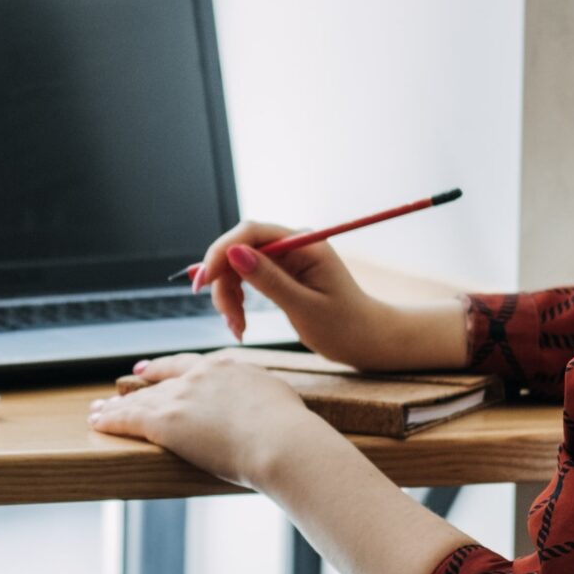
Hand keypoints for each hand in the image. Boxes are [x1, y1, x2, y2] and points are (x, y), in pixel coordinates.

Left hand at [87, 350, 337, 488]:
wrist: (281, 440)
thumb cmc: (291, 430)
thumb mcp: (278, 401)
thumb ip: (262, 401)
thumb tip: (269, 411)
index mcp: (228, 369)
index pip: (191, 365)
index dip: (171, 368)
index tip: (156, 370)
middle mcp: (200, 376)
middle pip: (161, 381)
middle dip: (141, 384)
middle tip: (123, 384)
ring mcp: (180, 397)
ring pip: (140, 400)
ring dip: (115, 406)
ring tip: (97, 410)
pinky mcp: (164, 420)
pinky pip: (128, 418)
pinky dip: (109, 420)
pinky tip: (96, 422)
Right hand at [186, 220, 470, 370]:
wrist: (368, 341)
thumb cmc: (346, 327)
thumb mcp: (305, 307)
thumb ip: (269, 279)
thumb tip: (234, 252)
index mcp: (304, 244)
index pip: (250, 232)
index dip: (221, 252)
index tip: (204, 283)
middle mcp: (292, 245)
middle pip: (239, 249)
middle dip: (224, 282)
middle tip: (228, 319)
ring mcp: (286, 259)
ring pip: (237, 267)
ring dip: (228, 296)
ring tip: (238, 329)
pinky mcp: (281, 274)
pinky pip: (246, 279)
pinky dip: (237, 301)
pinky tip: (241, 325)